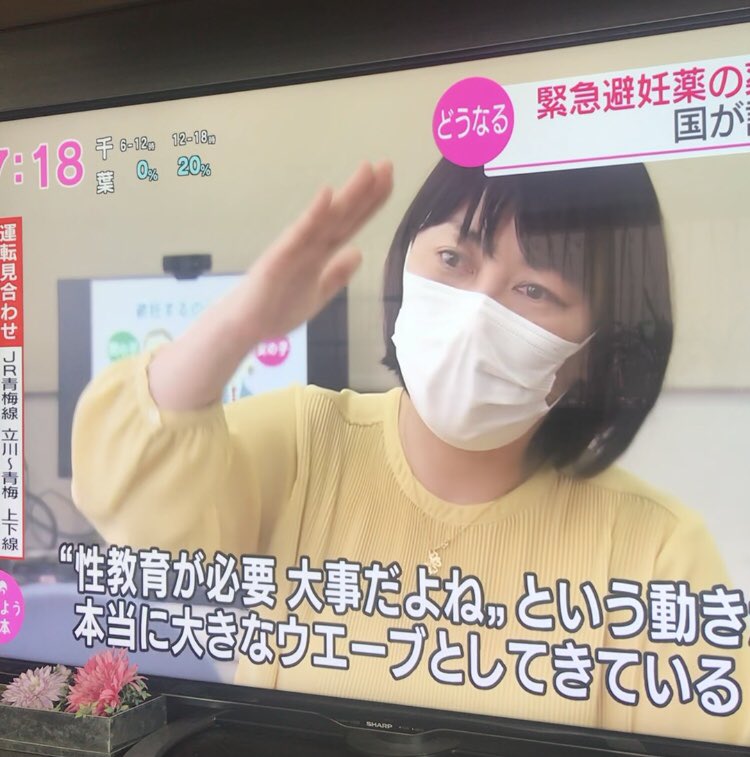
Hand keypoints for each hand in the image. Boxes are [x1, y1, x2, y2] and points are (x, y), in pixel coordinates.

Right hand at [148, 161, 392, 409]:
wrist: (245, 327)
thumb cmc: (276, 309)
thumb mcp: (318, 295)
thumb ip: (337, 275)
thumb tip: (358, 252)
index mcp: (320, 254)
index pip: (350, 224)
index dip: (370, 204)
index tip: (388, 181)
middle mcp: (310, 245)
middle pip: (343, 214)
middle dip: (365, 191)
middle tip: (387, 164)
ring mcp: (295, 248)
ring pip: (326, 218)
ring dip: (347, 194)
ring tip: (367, 170)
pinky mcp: (279, 257)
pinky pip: (299, 234)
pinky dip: (313, 214)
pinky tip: (327, 195)